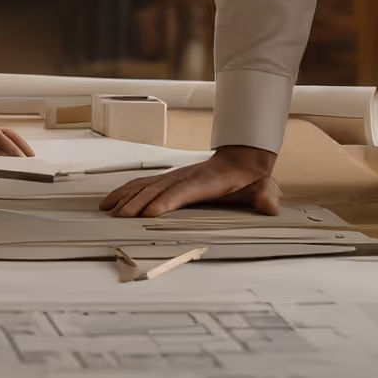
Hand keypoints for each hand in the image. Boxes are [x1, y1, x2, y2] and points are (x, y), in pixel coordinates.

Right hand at [101, 144, 282, 217]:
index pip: (182, 192)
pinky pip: (142, 184)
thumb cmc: (250, 179)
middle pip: (156, 190)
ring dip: (125, 198)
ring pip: (144, 186)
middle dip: (137, 203)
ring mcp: (174, 177)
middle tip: (120, 218)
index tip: (151, 214)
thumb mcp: (263, 188)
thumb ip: (265, 197)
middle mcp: (185, 178)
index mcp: (206, 182)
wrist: (243, 159)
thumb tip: (269, 206)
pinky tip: (111, 201)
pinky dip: (124, 191)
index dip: (167, 202)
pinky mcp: (168, 180)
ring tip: (108, 211)